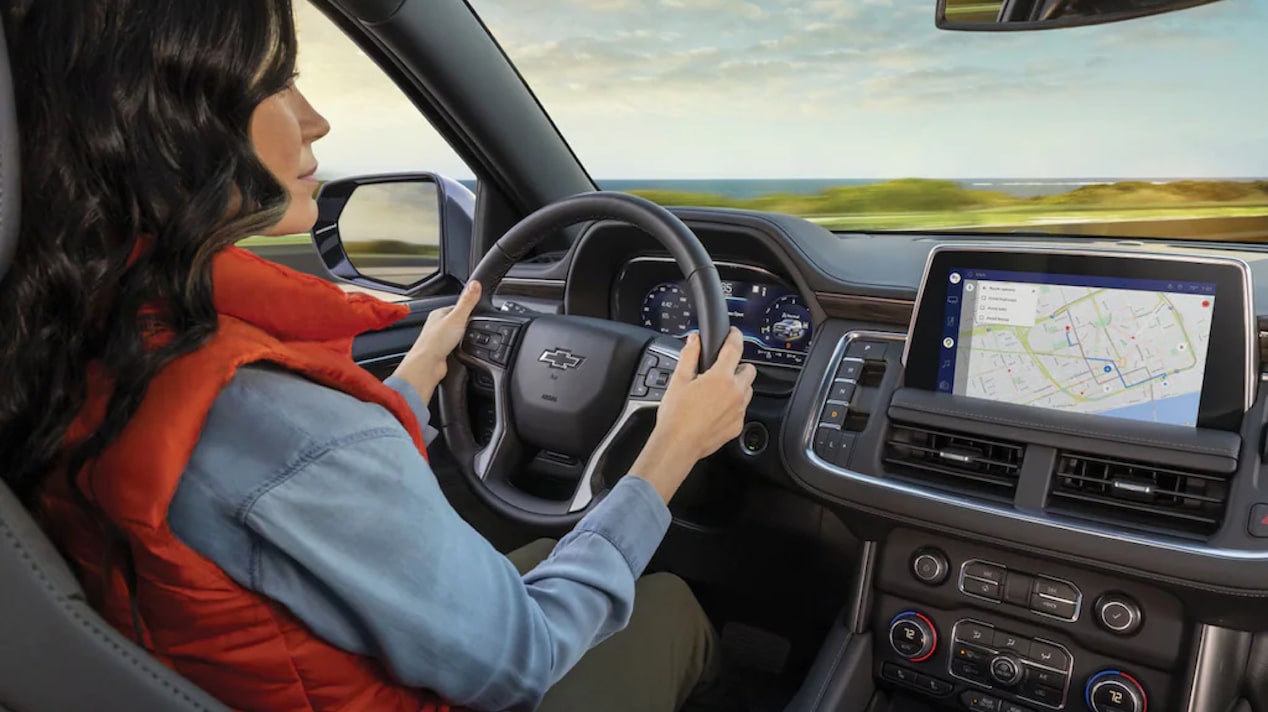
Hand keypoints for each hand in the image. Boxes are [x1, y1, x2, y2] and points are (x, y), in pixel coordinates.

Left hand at [392, 281, 481, 403]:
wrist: (427, 365)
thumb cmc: (436, 342)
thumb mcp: (457, 317)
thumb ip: (467, 302)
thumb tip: (475, 284)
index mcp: (439, 313)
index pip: (458, 306)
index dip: (469, 309)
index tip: (479, 311)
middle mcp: (438, 326)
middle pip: (458, 321)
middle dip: (468, 325)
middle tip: (477, 327)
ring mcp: (440, 340)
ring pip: (458, 335)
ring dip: (465, 337)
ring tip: (470, 339)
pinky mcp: (444, 353)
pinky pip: (457, 347)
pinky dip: (462, 348)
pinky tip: (465, 350)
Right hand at [631, 328, 756, 502]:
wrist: (678, 444)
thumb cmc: (676, 415)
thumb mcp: (678, 380)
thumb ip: (689, 355)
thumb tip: (694, 340)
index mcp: (721, 377)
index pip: (735, 348)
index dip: (735, 336)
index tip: (734, 334)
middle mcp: (735, 392)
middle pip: (749, 370)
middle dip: (738, 366)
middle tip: (721, 370)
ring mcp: (739, 410)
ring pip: (748, 390)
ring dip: (737, 386)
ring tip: (717, 391)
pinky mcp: (737, 425)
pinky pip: (742, 409)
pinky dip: (733, 405)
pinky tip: (716, 409)